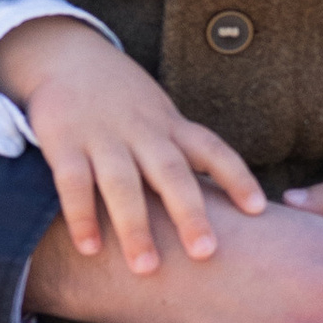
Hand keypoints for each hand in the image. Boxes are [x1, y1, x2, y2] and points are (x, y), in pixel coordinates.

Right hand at [0, 17, 265, 272]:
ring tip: (146, 268)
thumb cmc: (125, 101)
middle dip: (189, 213)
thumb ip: (185, 153)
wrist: (66, 55)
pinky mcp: (64, 142)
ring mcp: (102, 137)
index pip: (212, 149)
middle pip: (171, 172)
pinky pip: (74, 182)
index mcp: (170, 126)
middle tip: (205, 253)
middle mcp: (142, 132)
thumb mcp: (161, 116)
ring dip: (135, 226)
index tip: (258, 209)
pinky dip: (82, 215)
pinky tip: (90, 248)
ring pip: (122, 183)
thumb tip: (227, 202)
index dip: (236, 176)